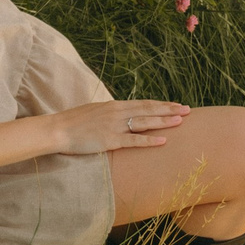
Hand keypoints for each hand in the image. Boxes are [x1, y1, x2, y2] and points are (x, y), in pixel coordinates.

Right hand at [51, 100, 189, 154]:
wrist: (57, 129)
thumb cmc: (72, 123)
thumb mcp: (94, 113)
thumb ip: (109, 114)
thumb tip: (120, 117)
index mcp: (114, 106)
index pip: (143, 104)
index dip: (161, 104)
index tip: (176, 105)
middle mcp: (117, 113)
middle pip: (148, 110)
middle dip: (169, 110)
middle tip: (187, 110)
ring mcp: (115, 126)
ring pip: (145, 122)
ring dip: (164, 121)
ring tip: (181, 121)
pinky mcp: (110, 140)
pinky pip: (134, 140)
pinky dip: (150, 140)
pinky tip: (163, 140)